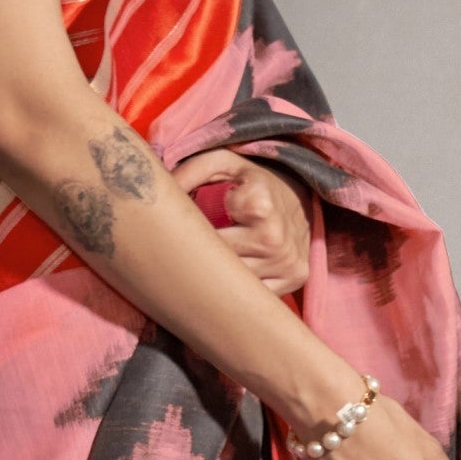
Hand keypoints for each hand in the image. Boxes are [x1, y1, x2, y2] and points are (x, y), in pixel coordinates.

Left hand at [172, 149, 311, 294]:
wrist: (300, 197)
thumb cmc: (252, 182)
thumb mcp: (223, 164)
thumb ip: (190, 172)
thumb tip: (159, 196)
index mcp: (259, 204)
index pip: (209, 232)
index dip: (196, 230)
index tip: (196, 223)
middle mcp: (276, 237)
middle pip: (218, 261)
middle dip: (202, 254)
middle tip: (194, 246)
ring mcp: (287, 263)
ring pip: (233, 283)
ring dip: (218, 273)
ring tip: (214, 257)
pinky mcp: (294, 281)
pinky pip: (253, 295)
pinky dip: (239, 287)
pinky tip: (235, 273)